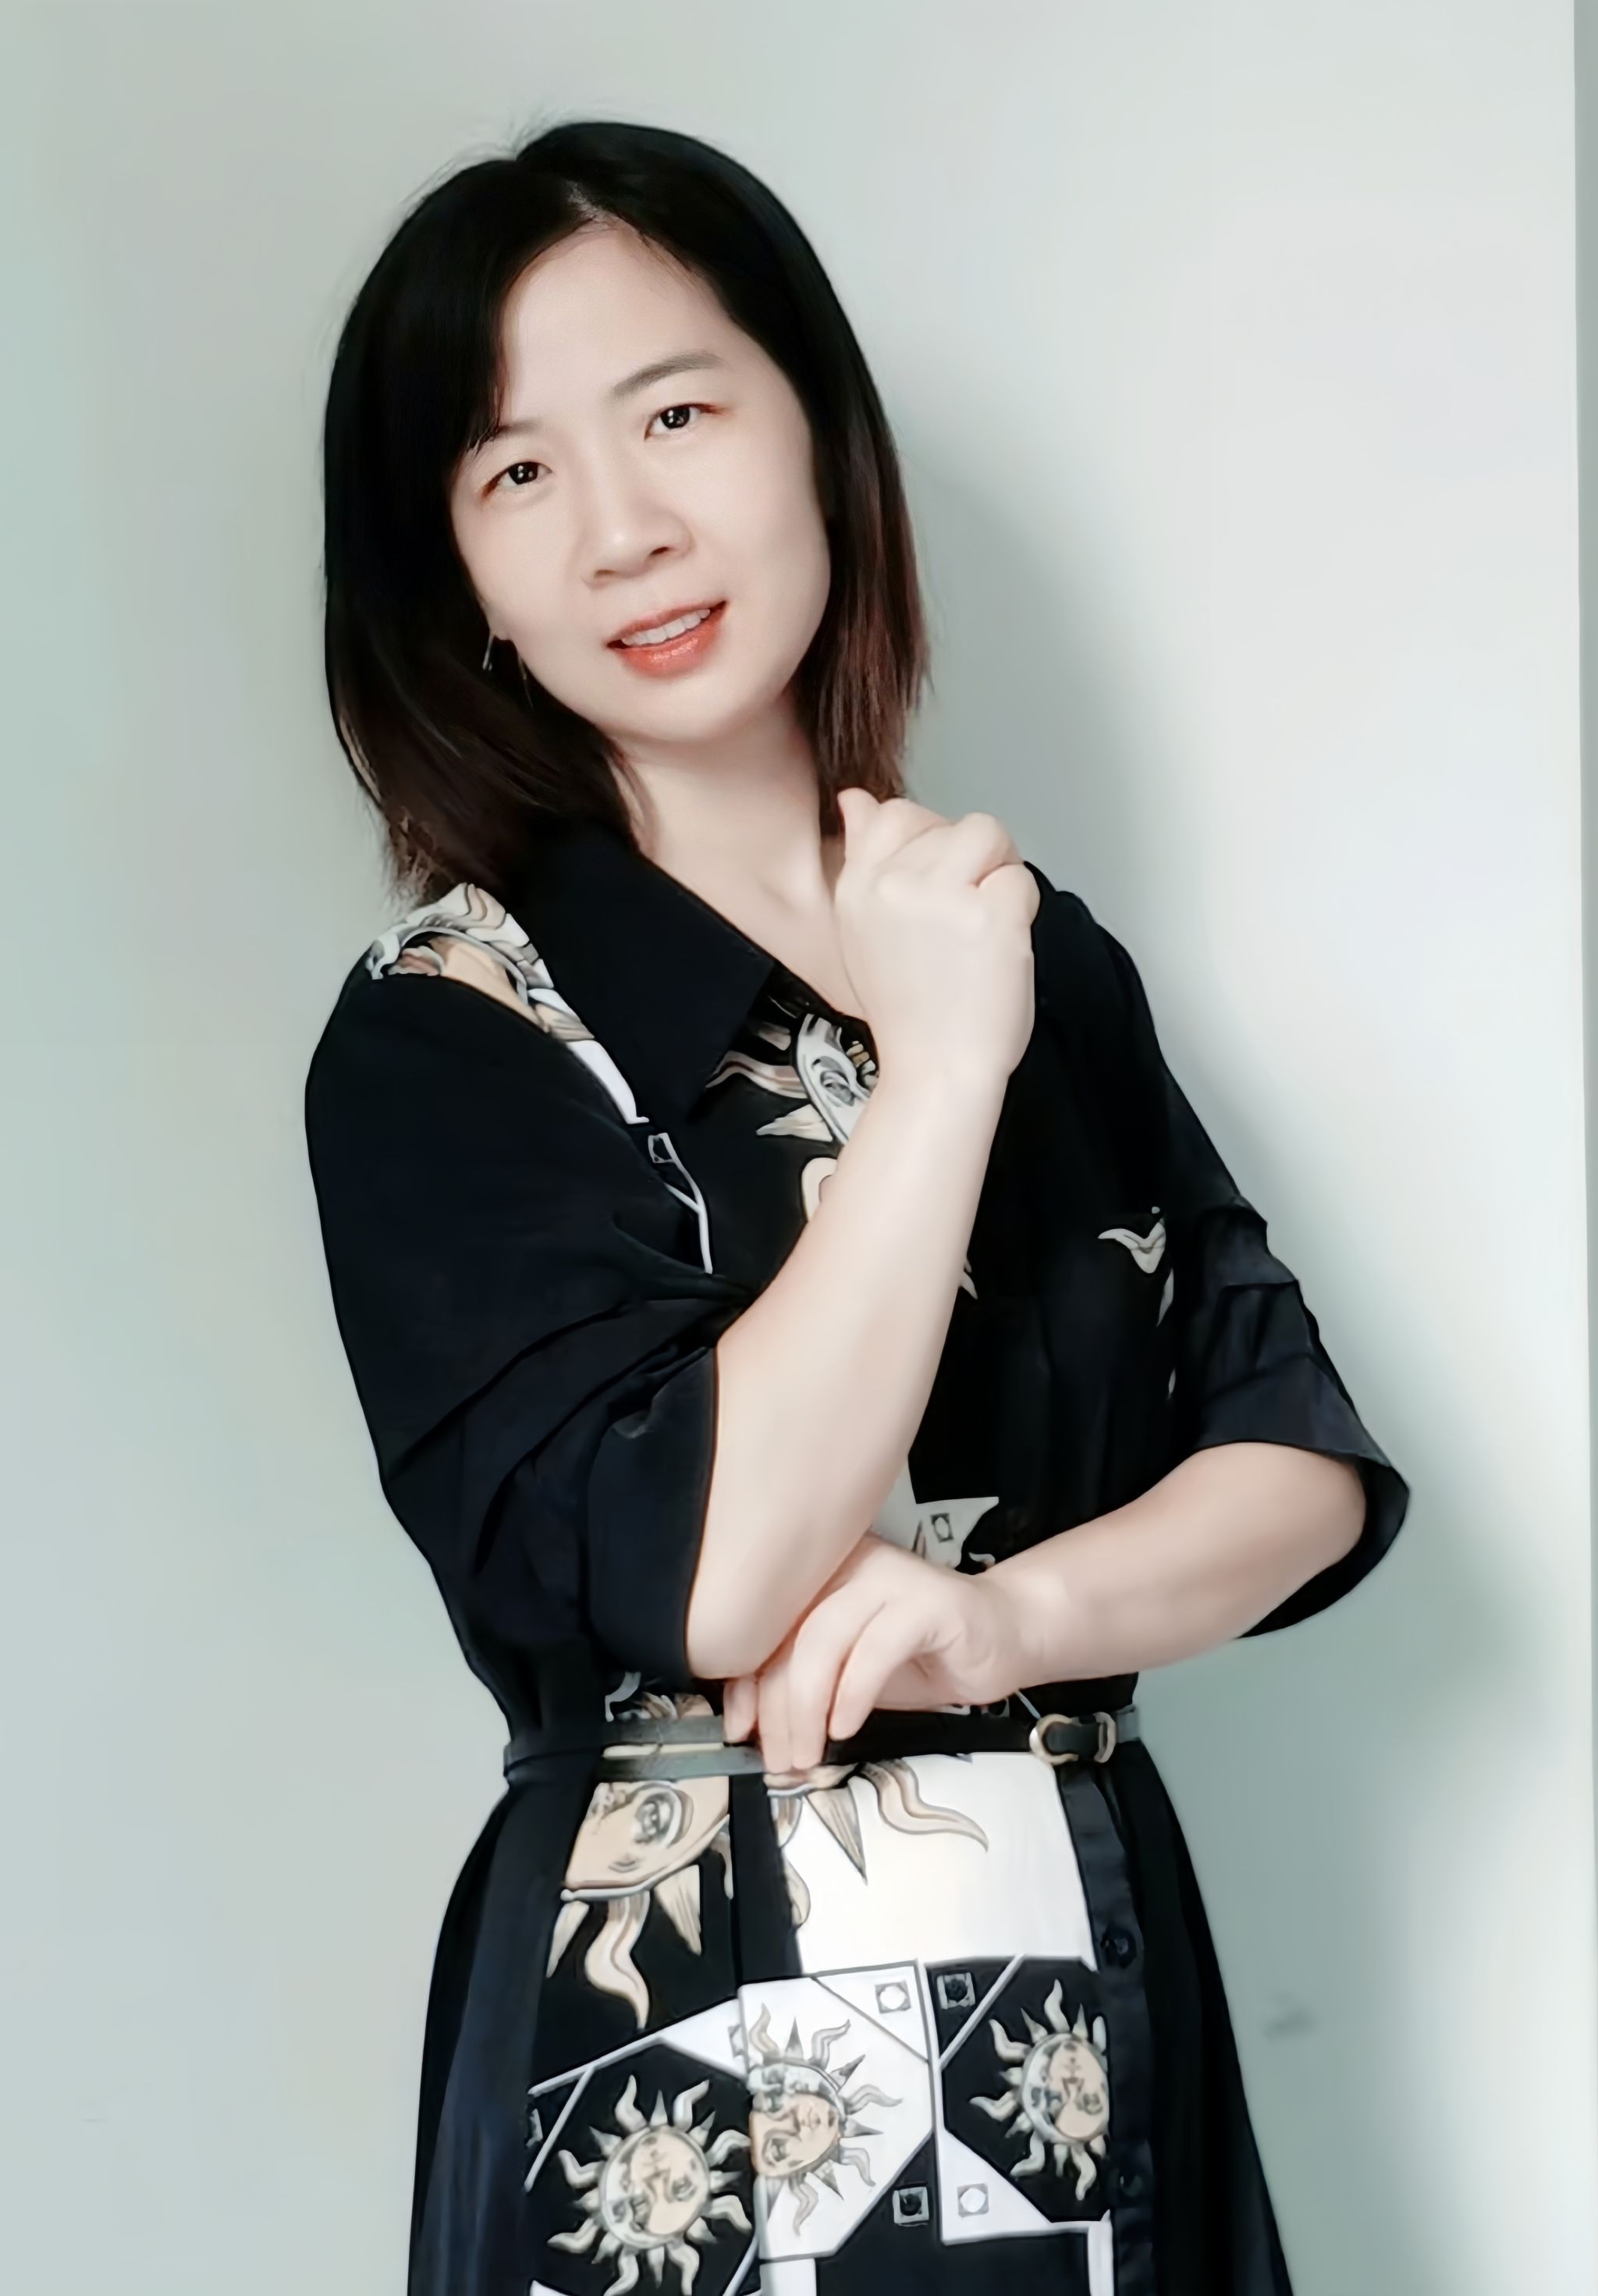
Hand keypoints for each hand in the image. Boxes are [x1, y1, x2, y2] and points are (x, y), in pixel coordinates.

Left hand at [719, 1534, 1035, 1775]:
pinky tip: (846, 1726)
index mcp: (819, 1575)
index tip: (740, 1730)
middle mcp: (848, 1565)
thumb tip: (749, 1724)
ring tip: (808, 1751)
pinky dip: (853, 1694)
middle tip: (779, 1757)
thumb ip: (801, 1684)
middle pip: (787, 1637)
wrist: (1002, 1635)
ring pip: (822, 1640)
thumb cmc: (921, 1656)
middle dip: (776, 1708)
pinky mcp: (927, 1601)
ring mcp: (888, 1578)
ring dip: (806, 1708)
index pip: (761, 1628)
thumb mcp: (846, 1675)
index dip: (743, 1683)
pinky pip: (874, 1648)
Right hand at [832, 789, 1039, 1086]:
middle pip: (952, 825)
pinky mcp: (989, 916)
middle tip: (960, 927)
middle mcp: (892, 884)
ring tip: (983, 927)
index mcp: (858, 886)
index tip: (937, 890)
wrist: (936, 1069)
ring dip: (998, 875)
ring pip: (990, 835)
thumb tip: (857, 800)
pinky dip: (1022, 912)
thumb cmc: (911, 1009)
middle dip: (971, 867)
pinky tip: (998, 949)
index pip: (896, 813)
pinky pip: (1020, 879)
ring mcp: (941, 897)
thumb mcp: (864, 928)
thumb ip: (865, 858)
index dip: (932, 845)